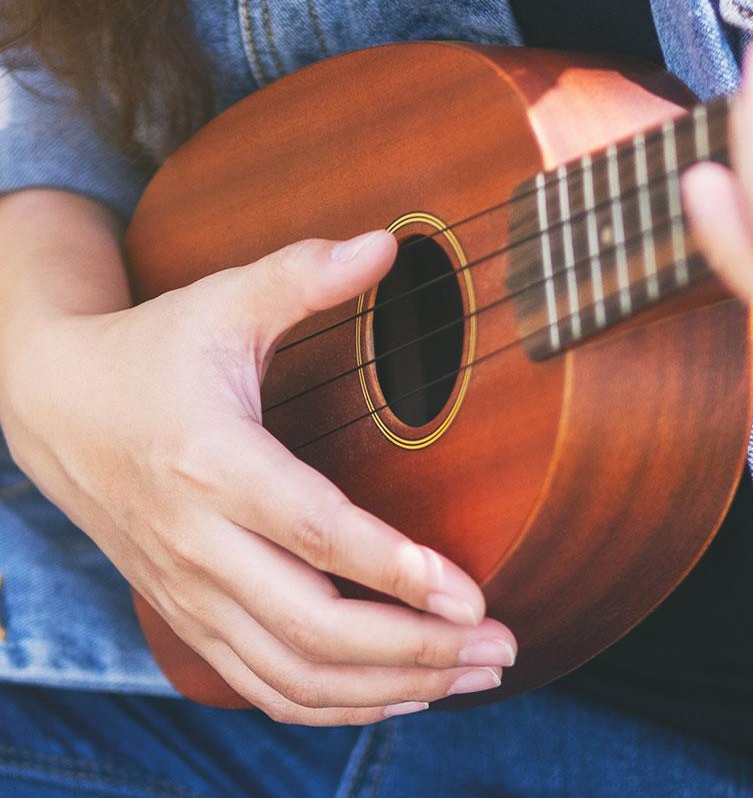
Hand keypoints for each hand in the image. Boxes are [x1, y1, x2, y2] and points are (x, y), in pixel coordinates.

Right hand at [0, 231, 515, 724]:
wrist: (57, 407)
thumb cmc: (154, 350)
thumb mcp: (225, 300)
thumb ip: (303, 274)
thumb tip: (388, 242)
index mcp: (213, 460)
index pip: (312, 532)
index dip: (394, 567)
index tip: (470, 594)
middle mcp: (198, 541)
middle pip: (311, 627)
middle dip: (416, 649)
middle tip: (501, 645)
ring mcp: (190, 591)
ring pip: (292, 675)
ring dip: (389, 687)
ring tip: (474, 675)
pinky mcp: (190, 614)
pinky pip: (264, 686)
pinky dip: (335, 704)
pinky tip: (400, 692)